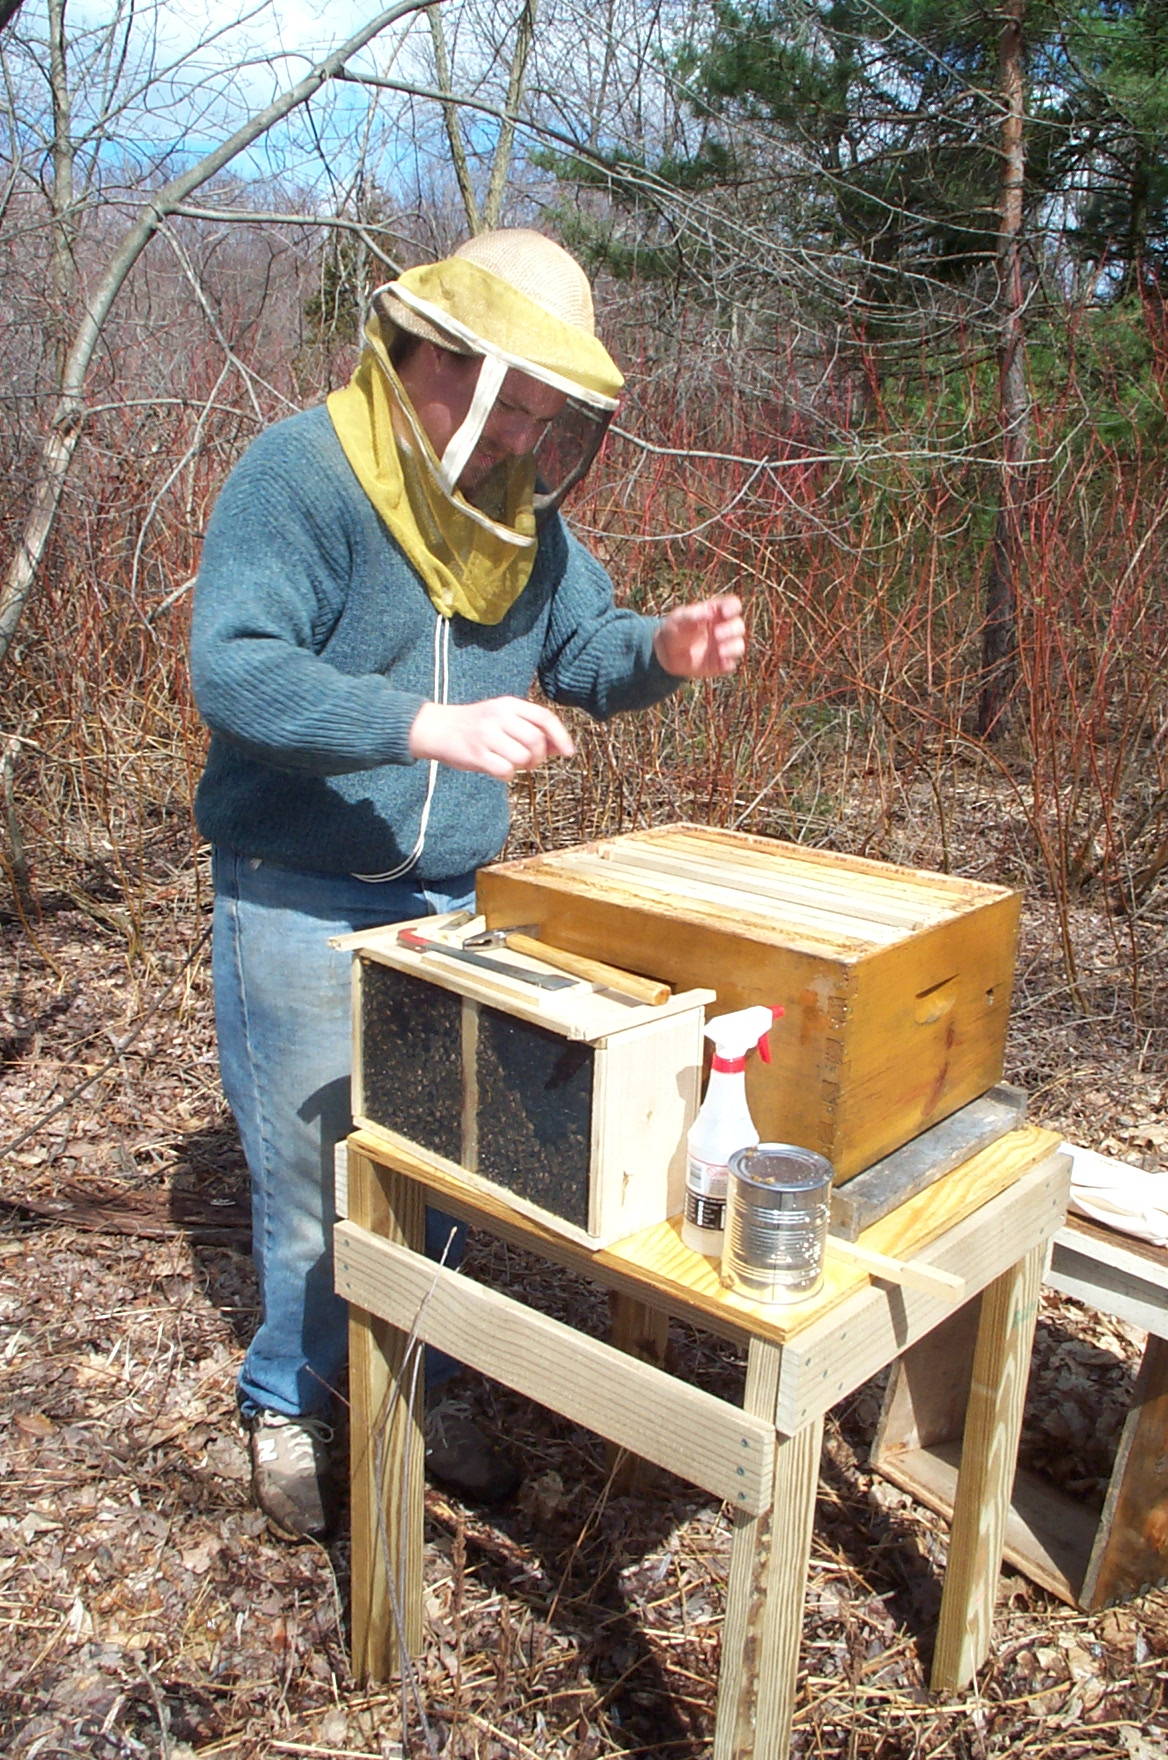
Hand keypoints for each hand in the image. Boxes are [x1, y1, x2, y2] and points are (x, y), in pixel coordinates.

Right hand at [409, 697, 574, 780]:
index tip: (568, 753)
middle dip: (539, 756)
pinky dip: (508, 774)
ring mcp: (486, 735)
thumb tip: (559, 748)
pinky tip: (499, 769)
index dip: (561, 736)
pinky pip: (505, 770)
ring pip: (522, 757)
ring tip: (513, 764)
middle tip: (531, 761)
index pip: (544, 718)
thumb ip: (529, 728)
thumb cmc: (476, 726)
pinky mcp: (476, 755)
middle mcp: (498, 716)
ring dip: (524, 766)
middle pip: (536, 740)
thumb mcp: (502, 717)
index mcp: (508, 704)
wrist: (436, 728)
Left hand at [653, 595, 745, 678]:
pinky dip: (728, 663)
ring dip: (732, 647)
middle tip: (716, 634)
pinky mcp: (720, 663)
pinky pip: (730, 664)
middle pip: (739, 626)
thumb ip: (691, 617)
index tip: (725, 613)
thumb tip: (708, 614)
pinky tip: (720, 662)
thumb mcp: (678, 621)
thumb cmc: (674, 631)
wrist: (667, 655)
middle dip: (731, 630)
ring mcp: (723, 646)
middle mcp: (723, 628)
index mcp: (715, 612)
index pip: (732, 605)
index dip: (733, 607)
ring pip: (739, 645)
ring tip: (719, 650)